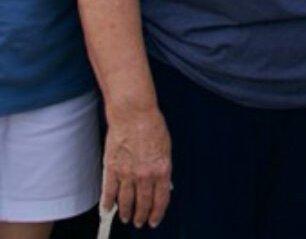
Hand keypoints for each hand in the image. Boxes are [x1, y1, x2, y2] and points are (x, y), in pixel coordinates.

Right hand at [103, 107, 171, 227]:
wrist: (134, 114)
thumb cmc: (152, 126)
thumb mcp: (166, 148)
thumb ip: (163, 167)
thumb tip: (162, 183)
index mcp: (162, 169)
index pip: (161, 198)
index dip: (157, 212)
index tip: (154, 221)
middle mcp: (145, 174)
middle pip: (143, 202)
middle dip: (142, 215)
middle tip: (140, 223)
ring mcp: (127, 173)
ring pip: (126, 200)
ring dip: (127, 212)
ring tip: (127, 219)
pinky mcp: (112, 168)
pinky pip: (109, 191)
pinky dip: (108, 202)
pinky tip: (108, 209)